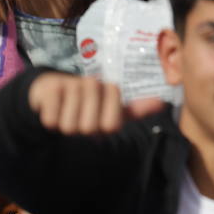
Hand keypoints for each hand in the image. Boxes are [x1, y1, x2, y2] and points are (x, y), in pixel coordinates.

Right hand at [27, 72, 165, 134]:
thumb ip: (135, 109)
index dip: (103, 128)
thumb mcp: (110, 108)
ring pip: (70, 125)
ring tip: (66, 114)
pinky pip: (52, 119)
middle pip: (90, 127)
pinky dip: (51, 121)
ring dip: (66, 125)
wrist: (52, 91)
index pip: (112, 125)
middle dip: (83, 129)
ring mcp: (72, 84)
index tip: (100, 121)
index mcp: (111, 91)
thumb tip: (162, 103)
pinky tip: (53, 110)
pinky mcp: (51, 88)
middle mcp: (94, 84)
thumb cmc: (86, 105)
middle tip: (80, 118)